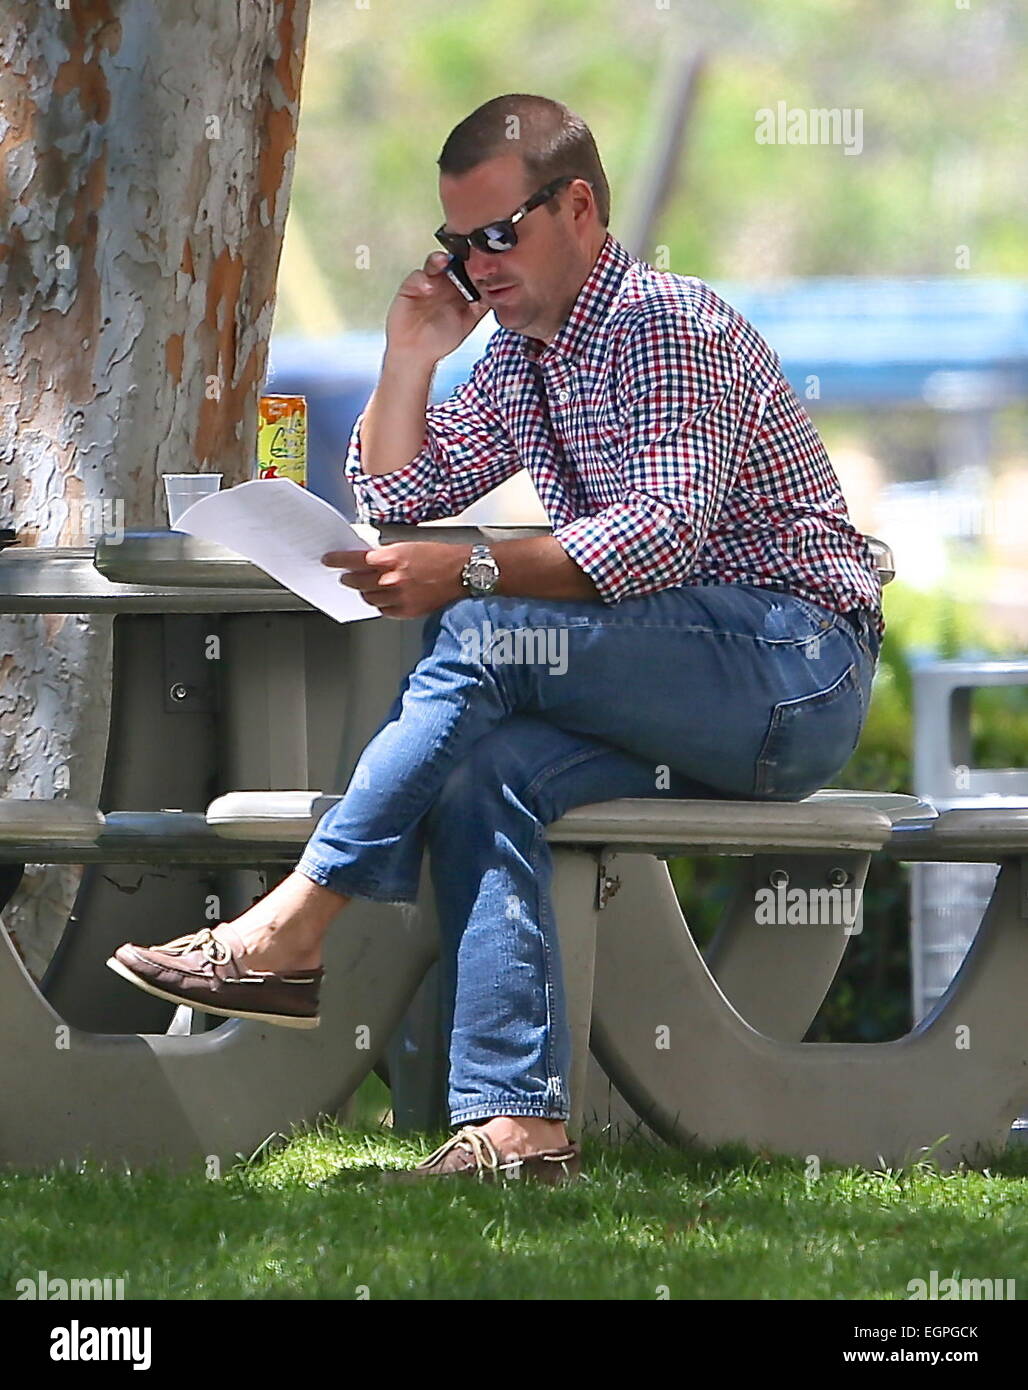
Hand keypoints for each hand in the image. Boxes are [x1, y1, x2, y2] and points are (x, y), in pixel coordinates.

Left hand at [321, 542, 468, 619]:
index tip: (329, 561)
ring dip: (364, 592)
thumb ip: (386, 554)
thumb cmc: (442, 555)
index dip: (338, 560)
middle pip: (358, 582)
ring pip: (369, 598)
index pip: (354, 560)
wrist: (464, 572)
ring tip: (368, 587)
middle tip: (346, 576)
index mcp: (392, 558)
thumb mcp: (410, 545)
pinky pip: (384, 610)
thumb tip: (367, 559)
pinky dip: (381, 604)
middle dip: (349, 578)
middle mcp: (393, 579)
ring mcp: (400, 597)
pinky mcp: (408, 611)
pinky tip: (384, 598)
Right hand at [385, 251, 490, 363]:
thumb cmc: (442, 337)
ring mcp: (427, 281)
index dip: (477, 265)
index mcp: (459, 287)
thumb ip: (481, 307)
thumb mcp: (468, 322)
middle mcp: (444, 280)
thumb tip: (498, 294)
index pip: (470, 268)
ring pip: (434, 263)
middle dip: (460, 257)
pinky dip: (423, 279)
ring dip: (440, 260)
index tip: (485, 264)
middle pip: (453, 261)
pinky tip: (429, 286)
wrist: (417, 351)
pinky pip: (417, 277)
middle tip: (466, 257)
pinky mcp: (410, 287)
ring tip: (445, 261)